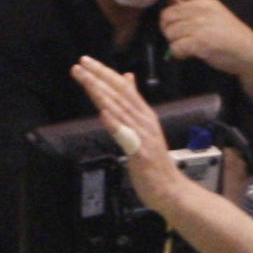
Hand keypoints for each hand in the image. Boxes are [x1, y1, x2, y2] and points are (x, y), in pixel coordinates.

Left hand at [72, 57, 182, 212]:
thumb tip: (128, 77)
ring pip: (120, 110)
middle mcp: (144, 122)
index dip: (104, 73)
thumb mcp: (144, 127)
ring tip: (86, 80)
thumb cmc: (155, 163)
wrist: (171, 191)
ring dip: (101, 94)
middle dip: (99, 78)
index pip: (123, 88)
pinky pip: (127, 137)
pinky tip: (104, 114)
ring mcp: (143, 137)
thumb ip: (134, 103)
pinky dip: (115, 124)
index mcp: (144, 115)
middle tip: (81, 65)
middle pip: (119, 95)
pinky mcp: (141, 154)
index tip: (86, 62)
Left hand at [148, 0, 252, 104]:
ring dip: (174, 42)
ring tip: (187, 45)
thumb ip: (192, 7)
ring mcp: (199, 25)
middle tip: (176, 35)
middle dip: (167, 27)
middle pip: (167, 14)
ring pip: (170, 32)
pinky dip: (178, 53)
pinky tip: (188, 53)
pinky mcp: (198, 42)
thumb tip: (168, 6)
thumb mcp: (213, 11)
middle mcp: (199, 8)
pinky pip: (175, 47)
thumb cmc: (228, 33)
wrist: (247, 51)